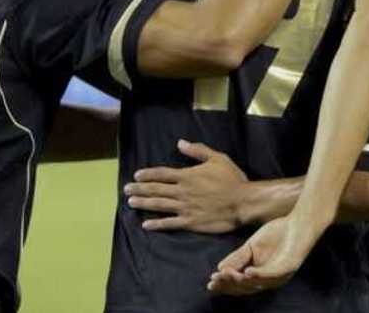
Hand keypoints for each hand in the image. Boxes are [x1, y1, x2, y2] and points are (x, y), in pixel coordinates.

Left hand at [123, 140, 249, 233]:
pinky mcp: (190, 222)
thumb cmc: (232, 179)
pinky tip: (146, 225)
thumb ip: (198, 151)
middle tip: (125, 190)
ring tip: (131, 203)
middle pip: (156, 189)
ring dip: (143, 204)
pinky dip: (156, 224)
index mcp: (187, 176)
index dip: (148, 174)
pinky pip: (169, 223)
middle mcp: (182, 192)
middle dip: (139, 189)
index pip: (162, 174)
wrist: (243, 202)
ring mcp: (185, 208)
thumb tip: (180, 143)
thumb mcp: (217, 158)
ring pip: (159, 205)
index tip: (136, 176)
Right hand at [207, 215, 317, 294]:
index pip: (240, 286)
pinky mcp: (289, 266)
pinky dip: (260, 275)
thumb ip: (237, 257)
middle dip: (230, 284)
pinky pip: (273, 274)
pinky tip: (247, 272)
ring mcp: (281, 275)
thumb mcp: (252, 246)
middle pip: (246, 288)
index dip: (225, 286)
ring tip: (226, 275)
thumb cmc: (278, 233)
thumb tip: (219, 268)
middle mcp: (271, 280)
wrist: (299, 222)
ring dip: (241, 280)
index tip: (210, 283)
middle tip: (215, 279)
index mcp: (261, 277)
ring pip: (257, 284)